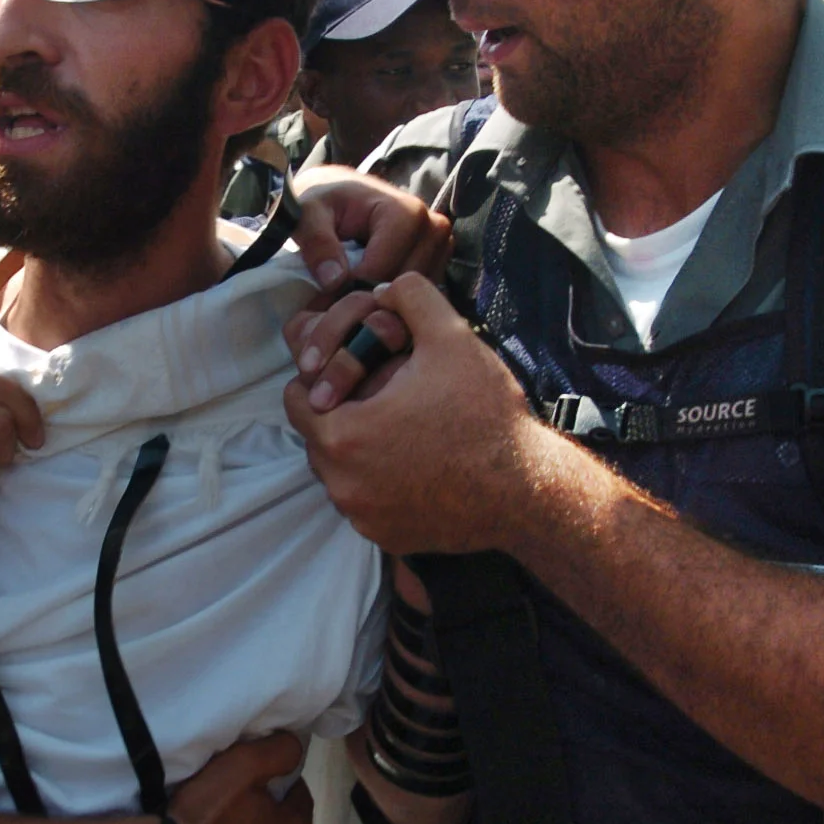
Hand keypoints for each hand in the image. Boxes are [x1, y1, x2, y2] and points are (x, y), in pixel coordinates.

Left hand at [286, 273, 543, 556]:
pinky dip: (380, 486)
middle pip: (315, 439)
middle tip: (380, 400)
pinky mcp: (385, 539)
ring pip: (338, 474)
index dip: (323, 379)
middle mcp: (340, 484)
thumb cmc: (486, 414)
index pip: (295, 399)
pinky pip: (365, 505)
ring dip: (358, 453)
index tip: (354, 374)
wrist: (528, 490)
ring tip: (400, 432)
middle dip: (340, 416)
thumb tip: (386, 284)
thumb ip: (411, 297)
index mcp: (341, 435)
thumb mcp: (451, 339)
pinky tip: (417, 466)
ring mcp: (362, 517)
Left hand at [292, 167, 450, 294]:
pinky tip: (367, 293)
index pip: (384, 270)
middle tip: (334, 299)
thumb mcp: (308, 213)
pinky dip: (392, 302)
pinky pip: (416, 297)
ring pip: (411, 296)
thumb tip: (333, 281)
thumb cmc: (324, 201)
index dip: (352, 287)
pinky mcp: (438, 263)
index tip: (325, 293)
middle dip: (367, 296)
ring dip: (380, 302)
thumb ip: (316, 242)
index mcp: (407, 212)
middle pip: (400, 285)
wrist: (338, 194)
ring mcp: (441, 247)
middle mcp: (433, 229)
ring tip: (350, 294)